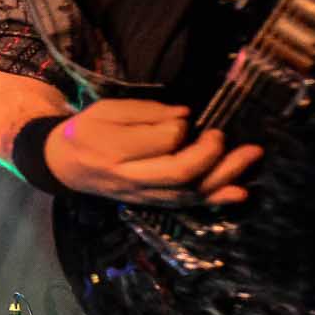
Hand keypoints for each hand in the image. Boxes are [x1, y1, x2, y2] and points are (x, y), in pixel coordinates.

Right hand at [45, 99, 261, 207]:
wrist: (63, 165)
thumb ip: (145, 111)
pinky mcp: (151, 203)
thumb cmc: (85, 131)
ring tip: (251, 155)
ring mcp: (141, 195)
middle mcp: (129, 177)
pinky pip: (187, 204)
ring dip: (225, 175)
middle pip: (179, 172)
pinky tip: (240, 192)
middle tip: (220, 134)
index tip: (182, 118)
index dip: (180, 127)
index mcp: (113, 149)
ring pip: (189, 192)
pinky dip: (216, 199)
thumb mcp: (106, 110)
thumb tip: (185, 116)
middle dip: (210, 153)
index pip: (161, 141)